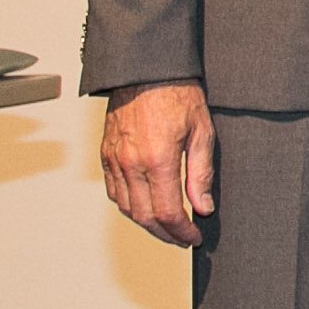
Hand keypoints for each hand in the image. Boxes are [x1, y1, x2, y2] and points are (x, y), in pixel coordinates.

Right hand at [100, 79, 216, 246]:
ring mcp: (115, 161)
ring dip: (147, 224)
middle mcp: (131, 164)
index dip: (182, 231)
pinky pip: (114, 192)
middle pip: (144, 217)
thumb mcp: (202, 131)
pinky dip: (129, 206)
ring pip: (126, 208)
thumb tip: (203, 207)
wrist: (146, 71)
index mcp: (158, 160)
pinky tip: (145, 206)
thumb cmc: (177, 94)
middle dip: (165, 234)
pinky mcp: (106, 156)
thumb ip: (201, 173)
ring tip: (167, 227)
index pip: (168, 212)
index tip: (194, 237)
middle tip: (183, 238)